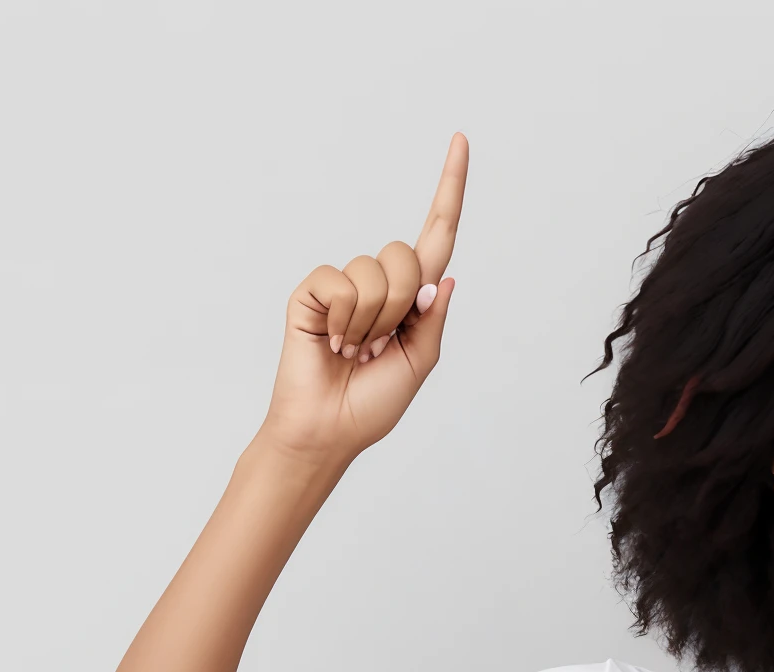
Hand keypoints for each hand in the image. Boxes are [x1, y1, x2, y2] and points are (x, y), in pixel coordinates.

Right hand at [257, 132, 467, 463]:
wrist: (329, 429)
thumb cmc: (373, 401)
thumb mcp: (421, 360)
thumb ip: (434, 316)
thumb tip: (444, 274)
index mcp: (413, 296)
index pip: (437, 233)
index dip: (449, 188)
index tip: (460, 140)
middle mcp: (379, 282)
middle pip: (409, 256)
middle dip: (402, 308)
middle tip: (379, 346)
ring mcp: (344, 283)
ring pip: (376, 272)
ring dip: (372, 321)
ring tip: (354, 349)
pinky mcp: (313, 289)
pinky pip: (342, 282)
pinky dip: (345, 320)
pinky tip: (332, 342)